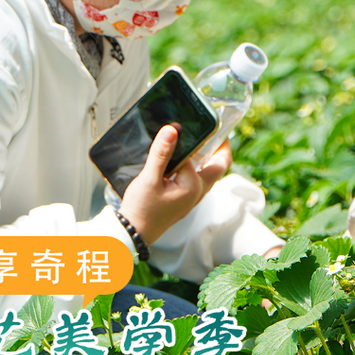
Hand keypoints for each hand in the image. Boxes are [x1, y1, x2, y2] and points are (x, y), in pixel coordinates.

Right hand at [118, 125, 230, 244]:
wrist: (135, 232)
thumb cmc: (141, 210)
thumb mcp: (149, 179)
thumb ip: (161, 153)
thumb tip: (172, 130)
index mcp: (194, 186)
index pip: (201, 154)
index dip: (198, 138)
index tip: (198, 123)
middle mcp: (199, 192)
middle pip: (220, 165)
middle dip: (220, 147)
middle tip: (215, 130)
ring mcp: (195, 197)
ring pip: (211, 173)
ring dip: (210, 157)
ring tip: (202, 140)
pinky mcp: (188, 199)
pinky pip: (201, 179)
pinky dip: (199, 167)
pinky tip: (187, 159)